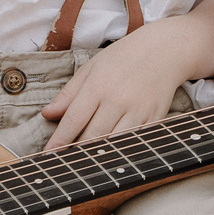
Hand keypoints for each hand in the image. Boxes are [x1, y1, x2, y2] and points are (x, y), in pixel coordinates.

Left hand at [40, 22, 199, 150]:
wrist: (166, 50)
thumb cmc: (124, 58)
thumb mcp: (91, 68)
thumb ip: (69, 93)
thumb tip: (47, 113)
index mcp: (98, 85)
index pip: (74, 119)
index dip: (60, 140)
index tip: (49, 154)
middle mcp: (117, 100)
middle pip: (92, 136)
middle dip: (77, 152)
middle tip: (65, 163)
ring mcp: (138, 111)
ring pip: (113, 143)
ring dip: (98, 156)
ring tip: (85, 165)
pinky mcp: (154, 118)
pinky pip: (135, 142)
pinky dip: (122, 151)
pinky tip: (112, 156)